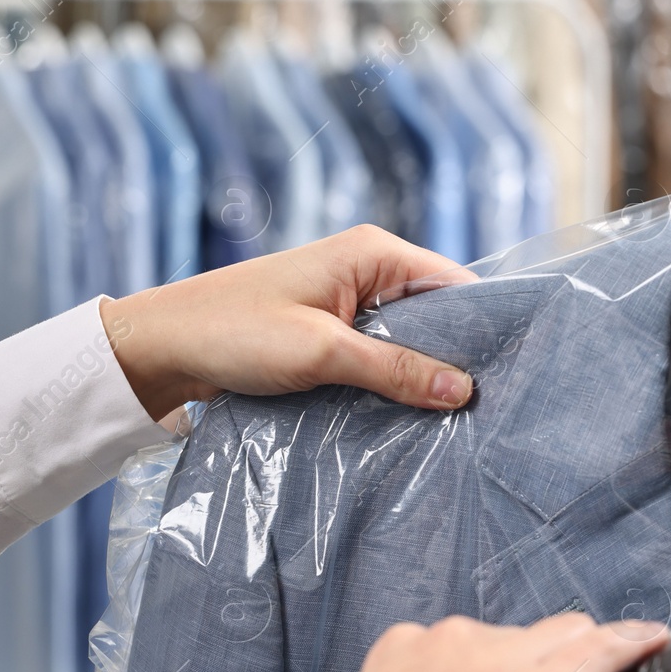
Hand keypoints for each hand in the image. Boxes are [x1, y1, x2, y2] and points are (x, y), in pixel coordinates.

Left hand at [100, 225, 476, 420]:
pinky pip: (378, 354)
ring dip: (420, 374)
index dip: (484, 328)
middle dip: (455, 357)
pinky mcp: (329, 332)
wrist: (160, 347)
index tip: (510, 375)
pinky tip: (407, 414)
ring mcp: (347, 301)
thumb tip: (463, 390)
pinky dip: (390, 380)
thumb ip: (394, 368)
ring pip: (408, 339)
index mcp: (372, 252)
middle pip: (436, 314)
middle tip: (486, 409)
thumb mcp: (321, 353)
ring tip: (455, 419)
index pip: (454, 285)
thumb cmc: (234, 333)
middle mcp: (367, 268)